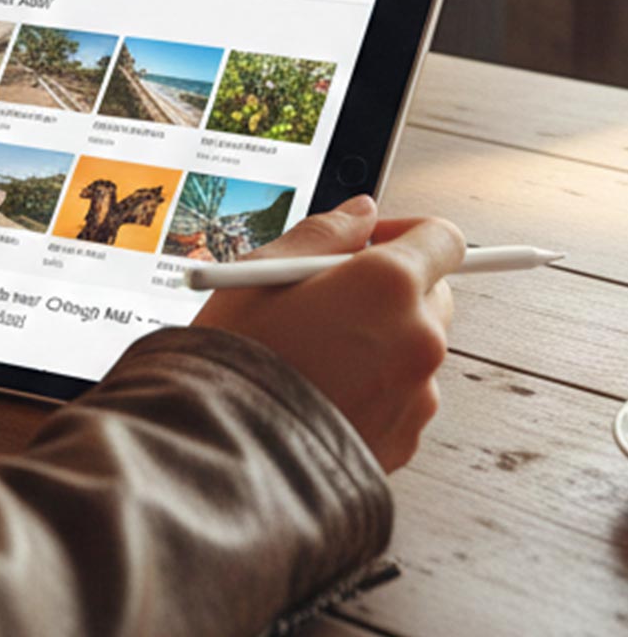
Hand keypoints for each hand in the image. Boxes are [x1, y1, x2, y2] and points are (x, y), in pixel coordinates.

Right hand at [193, 195, 460, 471]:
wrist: (225, 451)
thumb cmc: (235, 358)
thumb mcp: (259, 274)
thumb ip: (322, 233)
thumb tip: (360, 214)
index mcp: (388, 284)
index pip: (441, 238)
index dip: (405, 233)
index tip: (367, 243)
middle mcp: (418, 338)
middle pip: (433, 295)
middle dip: (390, 291)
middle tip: (330, 300)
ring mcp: (418, 395)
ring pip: (414, 350)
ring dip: (379, 344)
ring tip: (310, 358)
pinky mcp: (405, 438)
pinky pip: (400, 399)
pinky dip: (371, 391)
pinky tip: (318, 393)